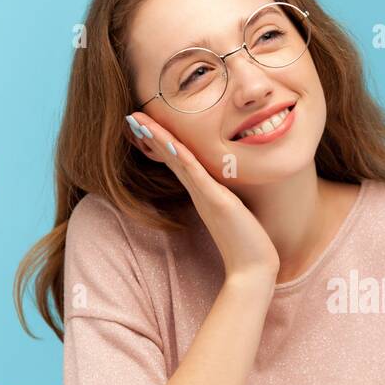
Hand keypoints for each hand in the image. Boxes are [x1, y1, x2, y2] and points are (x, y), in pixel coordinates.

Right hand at [126, 111, 279, 285]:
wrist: (253, 270)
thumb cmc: (247, 243)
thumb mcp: (234, 212)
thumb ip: (225, 199)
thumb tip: (226, 189)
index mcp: (202, 193)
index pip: (178, 160)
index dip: (162, 141)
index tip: (145, 123)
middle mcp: (199, 193)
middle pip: (171, 156)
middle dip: (152, 134)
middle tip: (131, 115)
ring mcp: (205, 196)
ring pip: (178, 160)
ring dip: (159, 139)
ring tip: (140, 121)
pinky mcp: (216, 202)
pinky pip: (196, 175)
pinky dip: (182, 157)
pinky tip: (170, 141)